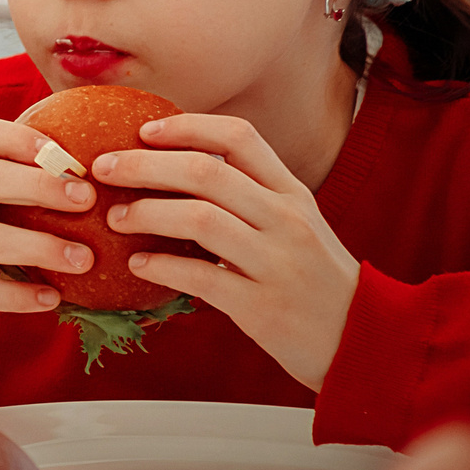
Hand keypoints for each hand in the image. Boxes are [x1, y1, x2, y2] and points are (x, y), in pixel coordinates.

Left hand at [93, 112, 359, 389]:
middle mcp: (286, 220)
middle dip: (144, 164)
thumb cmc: (315, 282)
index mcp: (292, 194)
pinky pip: (202, 277)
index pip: (239, 137)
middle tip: (104, 168)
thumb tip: (174, 168)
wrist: (366, 343)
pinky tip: (139, 265)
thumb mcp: (294, 227)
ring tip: (115, 217)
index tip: (143, 129)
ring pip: (200, 218)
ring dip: (146, 212)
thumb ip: (249, 197)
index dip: (186, 126)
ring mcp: (278, 263)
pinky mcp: (264, 307)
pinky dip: (162, 266)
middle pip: (205, 170)